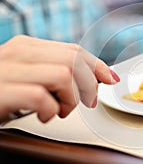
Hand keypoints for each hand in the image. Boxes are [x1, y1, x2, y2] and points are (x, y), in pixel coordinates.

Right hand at [0, 35, 119, 122]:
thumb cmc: (2, 91)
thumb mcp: (29, 75)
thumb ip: (56, 70)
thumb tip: (95, 77)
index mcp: (26, 47)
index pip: (73, 50)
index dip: (97, 65)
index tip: (110, 78)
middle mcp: (17, 54)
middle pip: (73, 60)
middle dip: (88, 83)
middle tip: (85, 101)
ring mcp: (7, 71)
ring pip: (62, 75)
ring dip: (70, 98)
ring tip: (60, 110)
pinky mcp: (0, 91)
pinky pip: (41, 96)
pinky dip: (51, 110)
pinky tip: (45, 116)